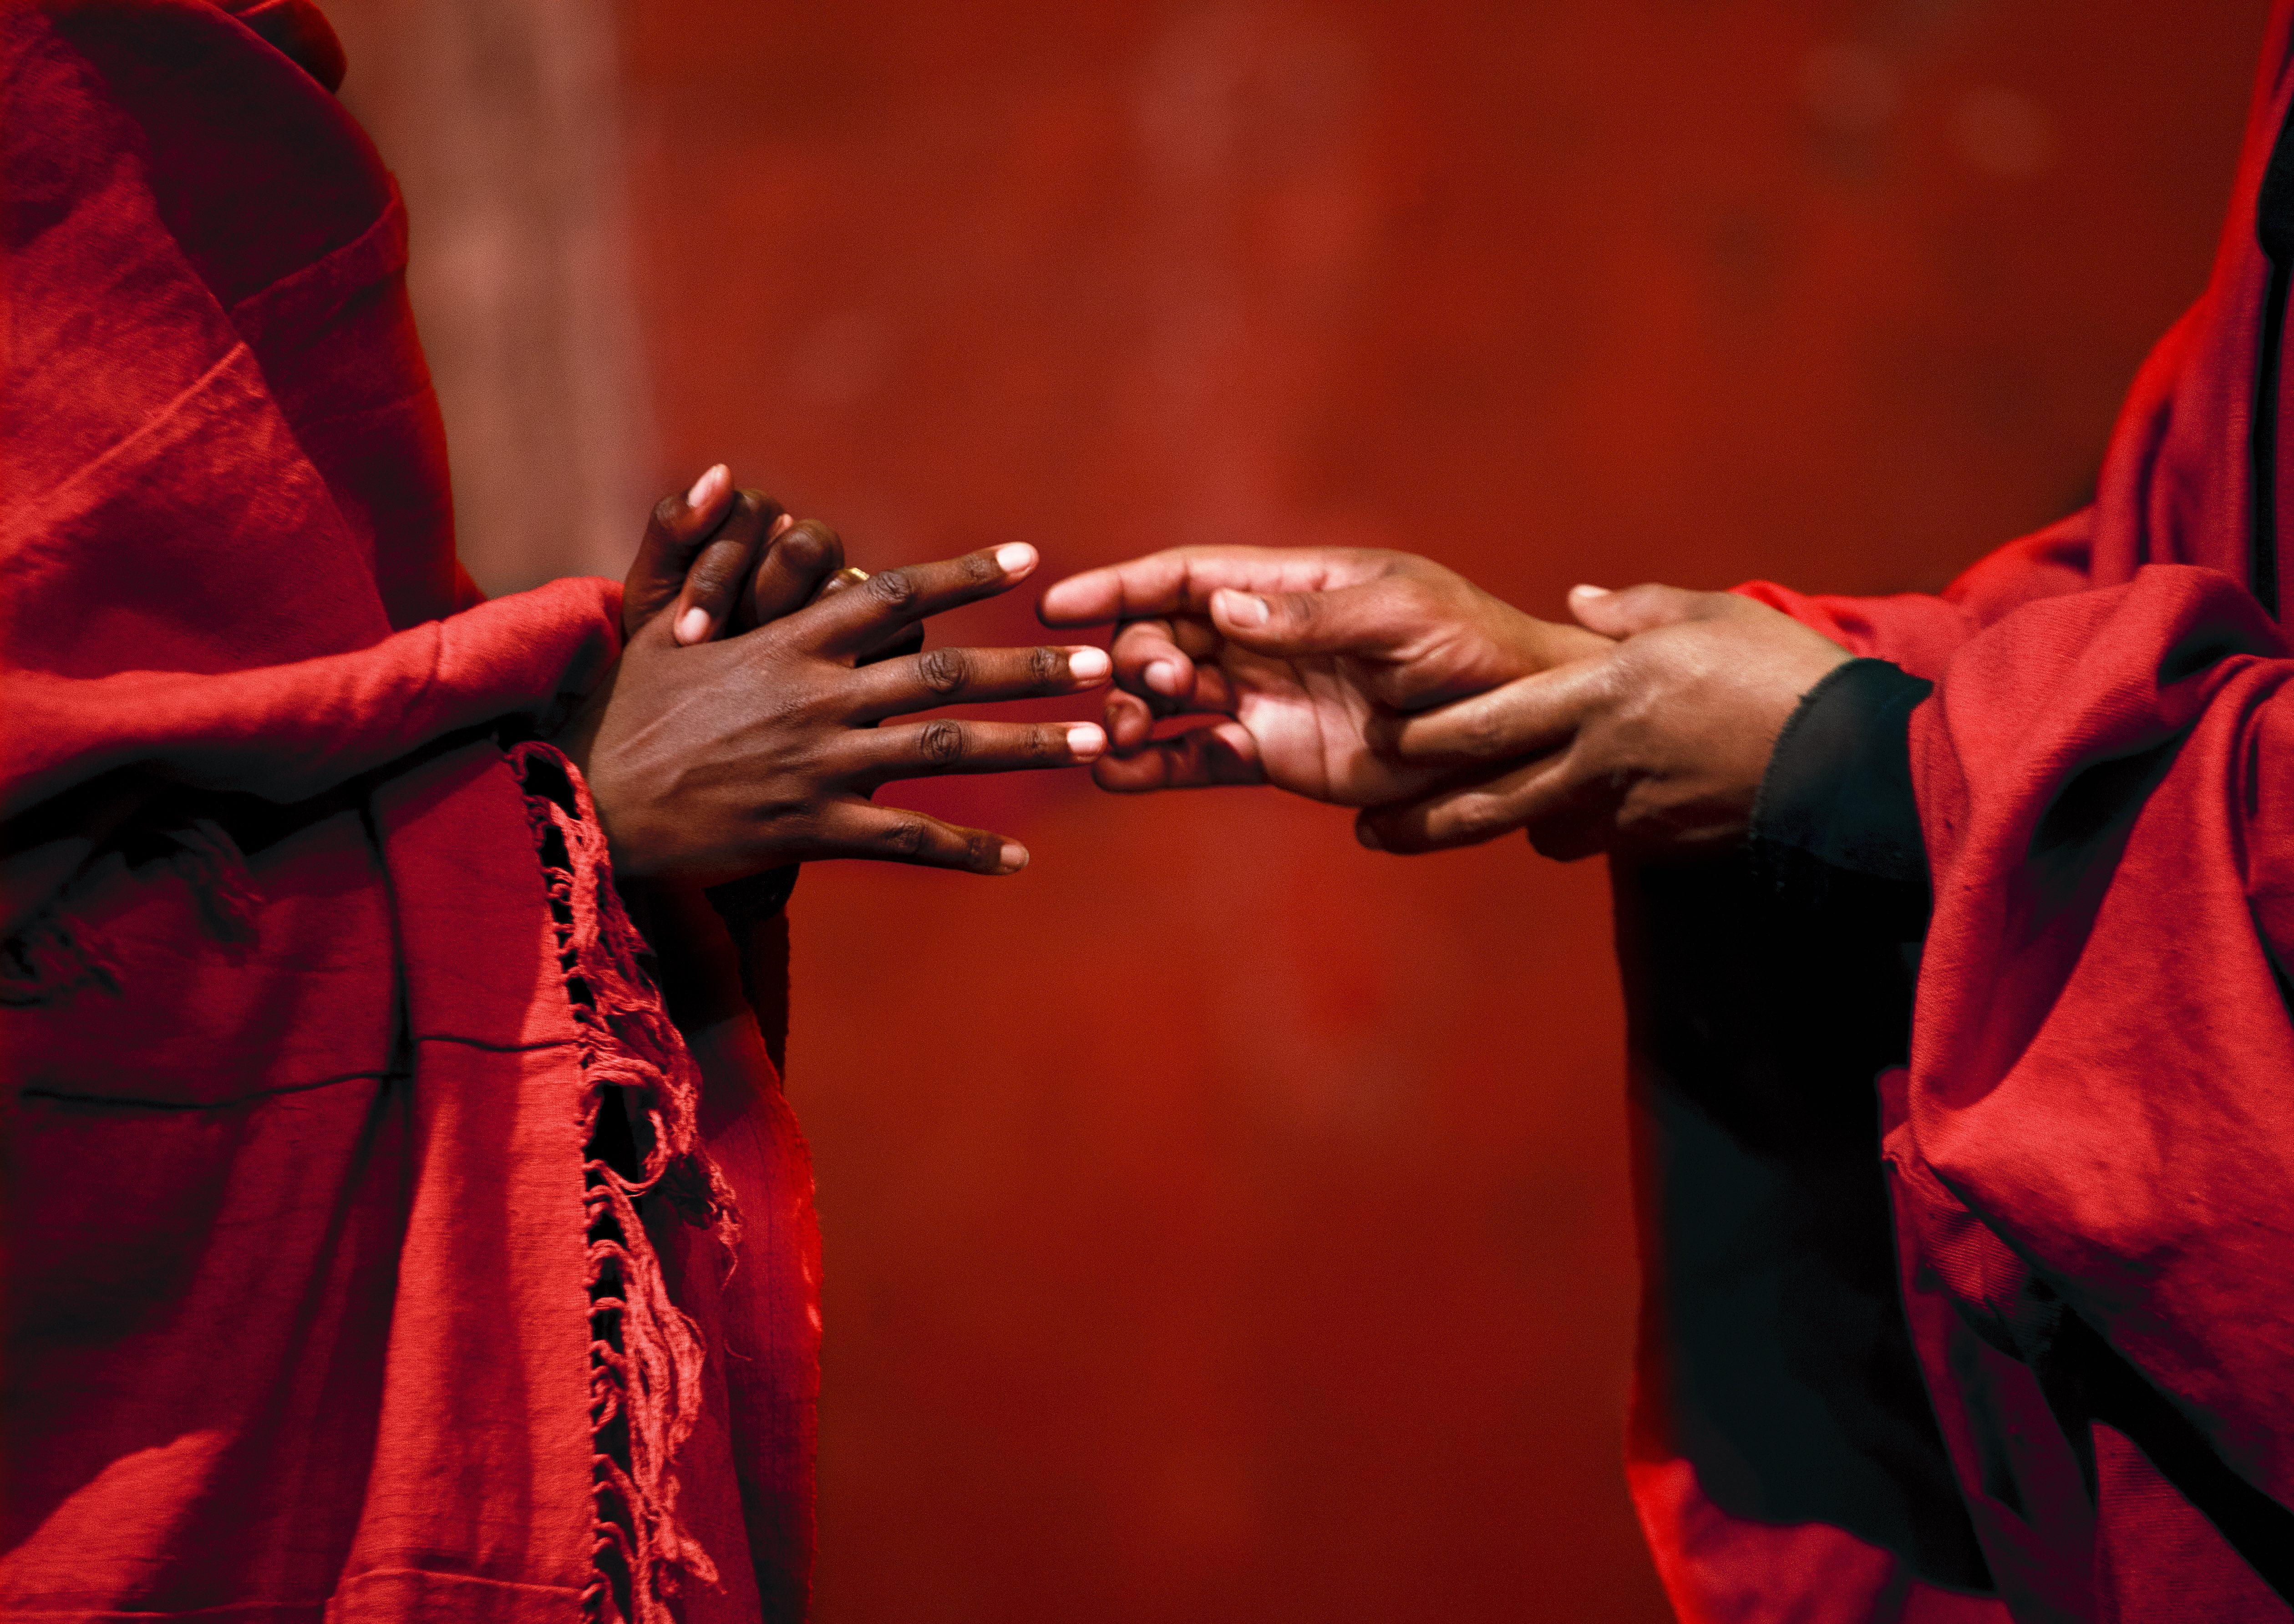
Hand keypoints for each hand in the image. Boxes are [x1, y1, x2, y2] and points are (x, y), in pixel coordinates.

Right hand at [559, 543, 1112, 881]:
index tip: (1031, 559)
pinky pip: (906, 841)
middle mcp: (814, 699)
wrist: (581, 804)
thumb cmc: (621, 709)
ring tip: (1098, 741)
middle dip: (1030, 667)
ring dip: (1028, 747)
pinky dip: (966, 852)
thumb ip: (692, 541)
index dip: (966, 575)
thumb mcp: (653, 617)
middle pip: (944, 675)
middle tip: (1104, 662)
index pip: (894, 596)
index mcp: (787, 643)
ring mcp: (817, 767)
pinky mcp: (809, 830)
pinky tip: (1020, 863)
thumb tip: (727, 471)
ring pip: (945, 754)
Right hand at [1037, 545, 1607, 804]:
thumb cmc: (1476, 650)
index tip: (1061, 603)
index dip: (1121, 585)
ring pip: (1171, 702)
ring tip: (1118, 740)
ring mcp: (1267, 700)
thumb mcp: (1404, 617)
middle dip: (1132, 657)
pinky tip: (1119, 776)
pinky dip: (1155, 769)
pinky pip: (1199, 761)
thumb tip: (1224, 610)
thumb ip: (1315, 617)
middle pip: (1165, 638)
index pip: (1187, 576)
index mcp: (1293, 586)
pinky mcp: (1275, 757)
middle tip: (1143, 688)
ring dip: (1132, 715)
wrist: (1522, 732)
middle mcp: (1267, 639)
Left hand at [1358, 584, 1850, 858]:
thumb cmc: (1780, 673)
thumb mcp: (1706, 615)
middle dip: (1422, 819)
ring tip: (1444, 831)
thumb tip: (1581, 600)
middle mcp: (1599, 762)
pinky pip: (1594, 841)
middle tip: (1369, 831)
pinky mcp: (1661, 844)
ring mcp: (1628, 812)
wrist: (1850, 762)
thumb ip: (1632, 610)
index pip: (1488, 724)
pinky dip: (1571, 830)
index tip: (1384, 741)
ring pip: (1536, 831)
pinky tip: (1561, 819)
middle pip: (1487, 801)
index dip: (1427, 738)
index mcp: (1600, 697)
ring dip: (1495, 828)